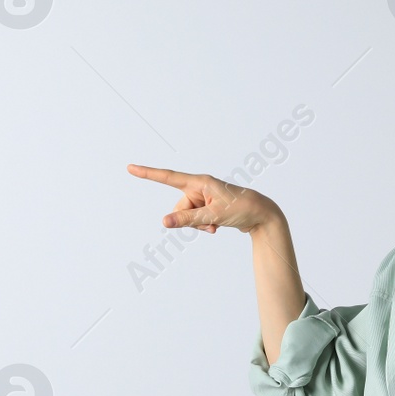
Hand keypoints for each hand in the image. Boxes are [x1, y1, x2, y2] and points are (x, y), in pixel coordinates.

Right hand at [126, 164, 281, 234]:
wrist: (262, 215)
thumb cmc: (241, 209)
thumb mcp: (213, 216)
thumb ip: (187, 219)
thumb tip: (164, 222)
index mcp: (200, 182)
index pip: (168, 177)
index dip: (148, 174)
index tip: (131, 168)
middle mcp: (199, 187)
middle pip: (179, 207)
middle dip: (189, 220)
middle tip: (210, 223)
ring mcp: (204, 197)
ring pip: (187, 216)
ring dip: (198, 225)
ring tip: (216, 226)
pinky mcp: (208, 206)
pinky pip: (195, 219)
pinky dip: (203, 226)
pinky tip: (217, 227)